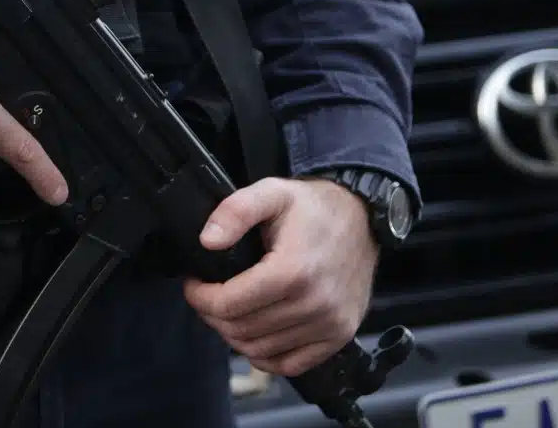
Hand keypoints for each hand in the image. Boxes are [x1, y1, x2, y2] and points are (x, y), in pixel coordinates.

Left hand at [182, 177, 378, 377]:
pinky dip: (265, 356)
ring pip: (261, 351)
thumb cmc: (313, 208)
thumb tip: (207, 242)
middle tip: (207, 295)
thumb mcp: (272, 192)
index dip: (200, 297)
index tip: (193, 283)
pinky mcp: (339, 336)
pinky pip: (290, 365)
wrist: (364, 220)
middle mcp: (315, 305)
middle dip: (212, 315)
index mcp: (293, 271)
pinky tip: (255, 333)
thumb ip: (235, 211)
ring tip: (228, 311)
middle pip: (241, 330)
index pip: (229, 304)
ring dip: (234, 335)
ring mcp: (330, 325)